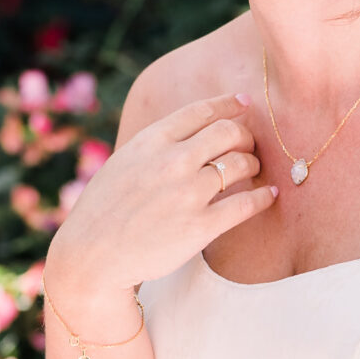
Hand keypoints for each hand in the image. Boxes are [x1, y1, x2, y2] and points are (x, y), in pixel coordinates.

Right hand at [43, 94, 272, 333]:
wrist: (90, 255)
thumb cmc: (103, 211)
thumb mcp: (122, 163)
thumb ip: (154, 147)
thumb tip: (189, 135)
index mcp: (150, 141)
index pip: (200, 111)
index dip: (227, 104)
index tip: (243, 103)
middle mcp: (172, 161)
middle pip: (228, 133)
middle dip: (245, 136)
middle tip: (248, 146)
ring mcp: (188, 193)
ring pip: (241, 164)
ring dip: (254, 164)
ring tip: (254, 171)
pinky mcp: (201, 227)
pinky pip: (247, 204)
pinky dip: (263, 197)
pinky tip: (269, 196)